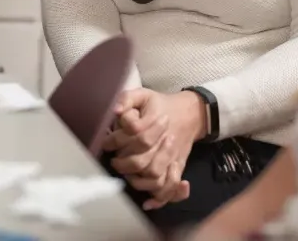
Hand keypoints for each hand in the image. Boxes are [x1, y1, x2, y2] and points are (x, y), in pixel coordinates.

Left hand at [104, 88, 204, 208]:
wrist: (190, 113)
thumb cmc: (160, 105)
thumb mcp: (143, 94)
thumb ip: (127, 99)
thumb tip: (116, 111)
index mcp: (156, 121)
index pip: (136, 133)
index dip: (116, 139)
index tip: (107, 141)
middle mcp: (165, 142)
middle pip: (142, 161)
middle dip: (123, 164)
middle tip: (115, 161)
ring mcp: (172, 158)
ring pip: (155, 178)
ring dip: (137, 181)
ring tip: (128, 176)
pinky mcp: (178, 167)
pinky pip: (171, 186)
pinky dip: (161, 198)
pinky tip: (147, 203)